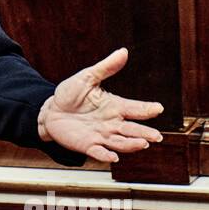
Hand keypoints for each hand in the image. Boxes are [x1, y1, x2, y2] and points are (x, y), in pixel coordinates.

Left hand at [37, 47, 163, 163]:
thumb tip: (123, 52)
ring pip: (120, 142)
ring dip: (131, 144)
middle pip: (132, 129)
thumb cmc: (70, 95)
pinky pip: (99, 151)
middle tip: (156, 136)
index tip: (158, 108)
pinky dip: (106, 155)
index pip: (134, 108)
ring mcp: (101, 135)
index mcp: (114, 106)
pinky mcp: (88, 145)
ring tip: (142, 143)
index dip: (146, 109)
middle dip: (145, 133)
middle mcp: (111, 123)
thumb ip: (106, 67)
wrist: (50, 111)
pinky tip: (113, 157)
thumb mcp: (87, 77)